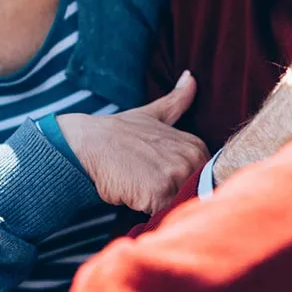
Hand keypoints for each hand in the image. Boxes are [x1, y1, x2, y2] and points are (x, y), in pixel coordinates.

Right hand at [58, 72, 209, 213]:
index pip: (203, 181)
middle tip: (147, 185)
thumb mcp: (153, 114)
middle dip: (173, 198)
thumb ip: (177, 100)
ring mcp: (176, 175)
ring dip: (162, 207)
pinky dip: (150, 214)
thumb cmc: (119, 134)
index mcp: (195, 145)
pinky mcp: (158, 193)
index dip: (181, 186)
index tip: (160, 178)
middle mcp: (190, 158)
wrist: (88, 144)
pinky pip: (164, 215)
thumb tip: (191, 76)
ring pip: (179, 206)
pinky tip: (136, 198)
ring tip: (142, 190)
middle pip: (193, 195)